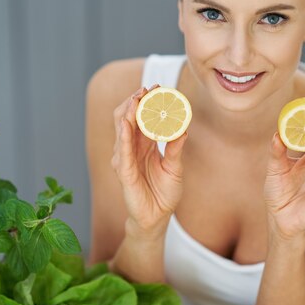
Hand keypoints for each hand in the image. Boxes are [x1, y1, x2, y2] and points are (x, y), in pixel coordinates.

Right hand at [111, 85, 188, 233]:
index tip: (158, 87)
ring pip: (122, 128)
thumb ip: (176, 148)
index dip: (148, 101)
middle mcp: (131, 148)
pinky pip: (121, 150)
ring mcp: (124, 158)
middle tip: (149, 87)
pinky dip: (123, 135)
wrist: (157, 218)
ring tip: (138, 97)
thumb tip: (183, 127)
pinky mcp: (123, 172)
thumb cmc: (164, 193)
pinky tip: (127, 122)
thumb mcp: (175, 167)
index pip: (142, 117)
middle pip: (128, 117)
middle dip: (136, 100)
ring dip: (129, 111)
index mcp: (143, 144)